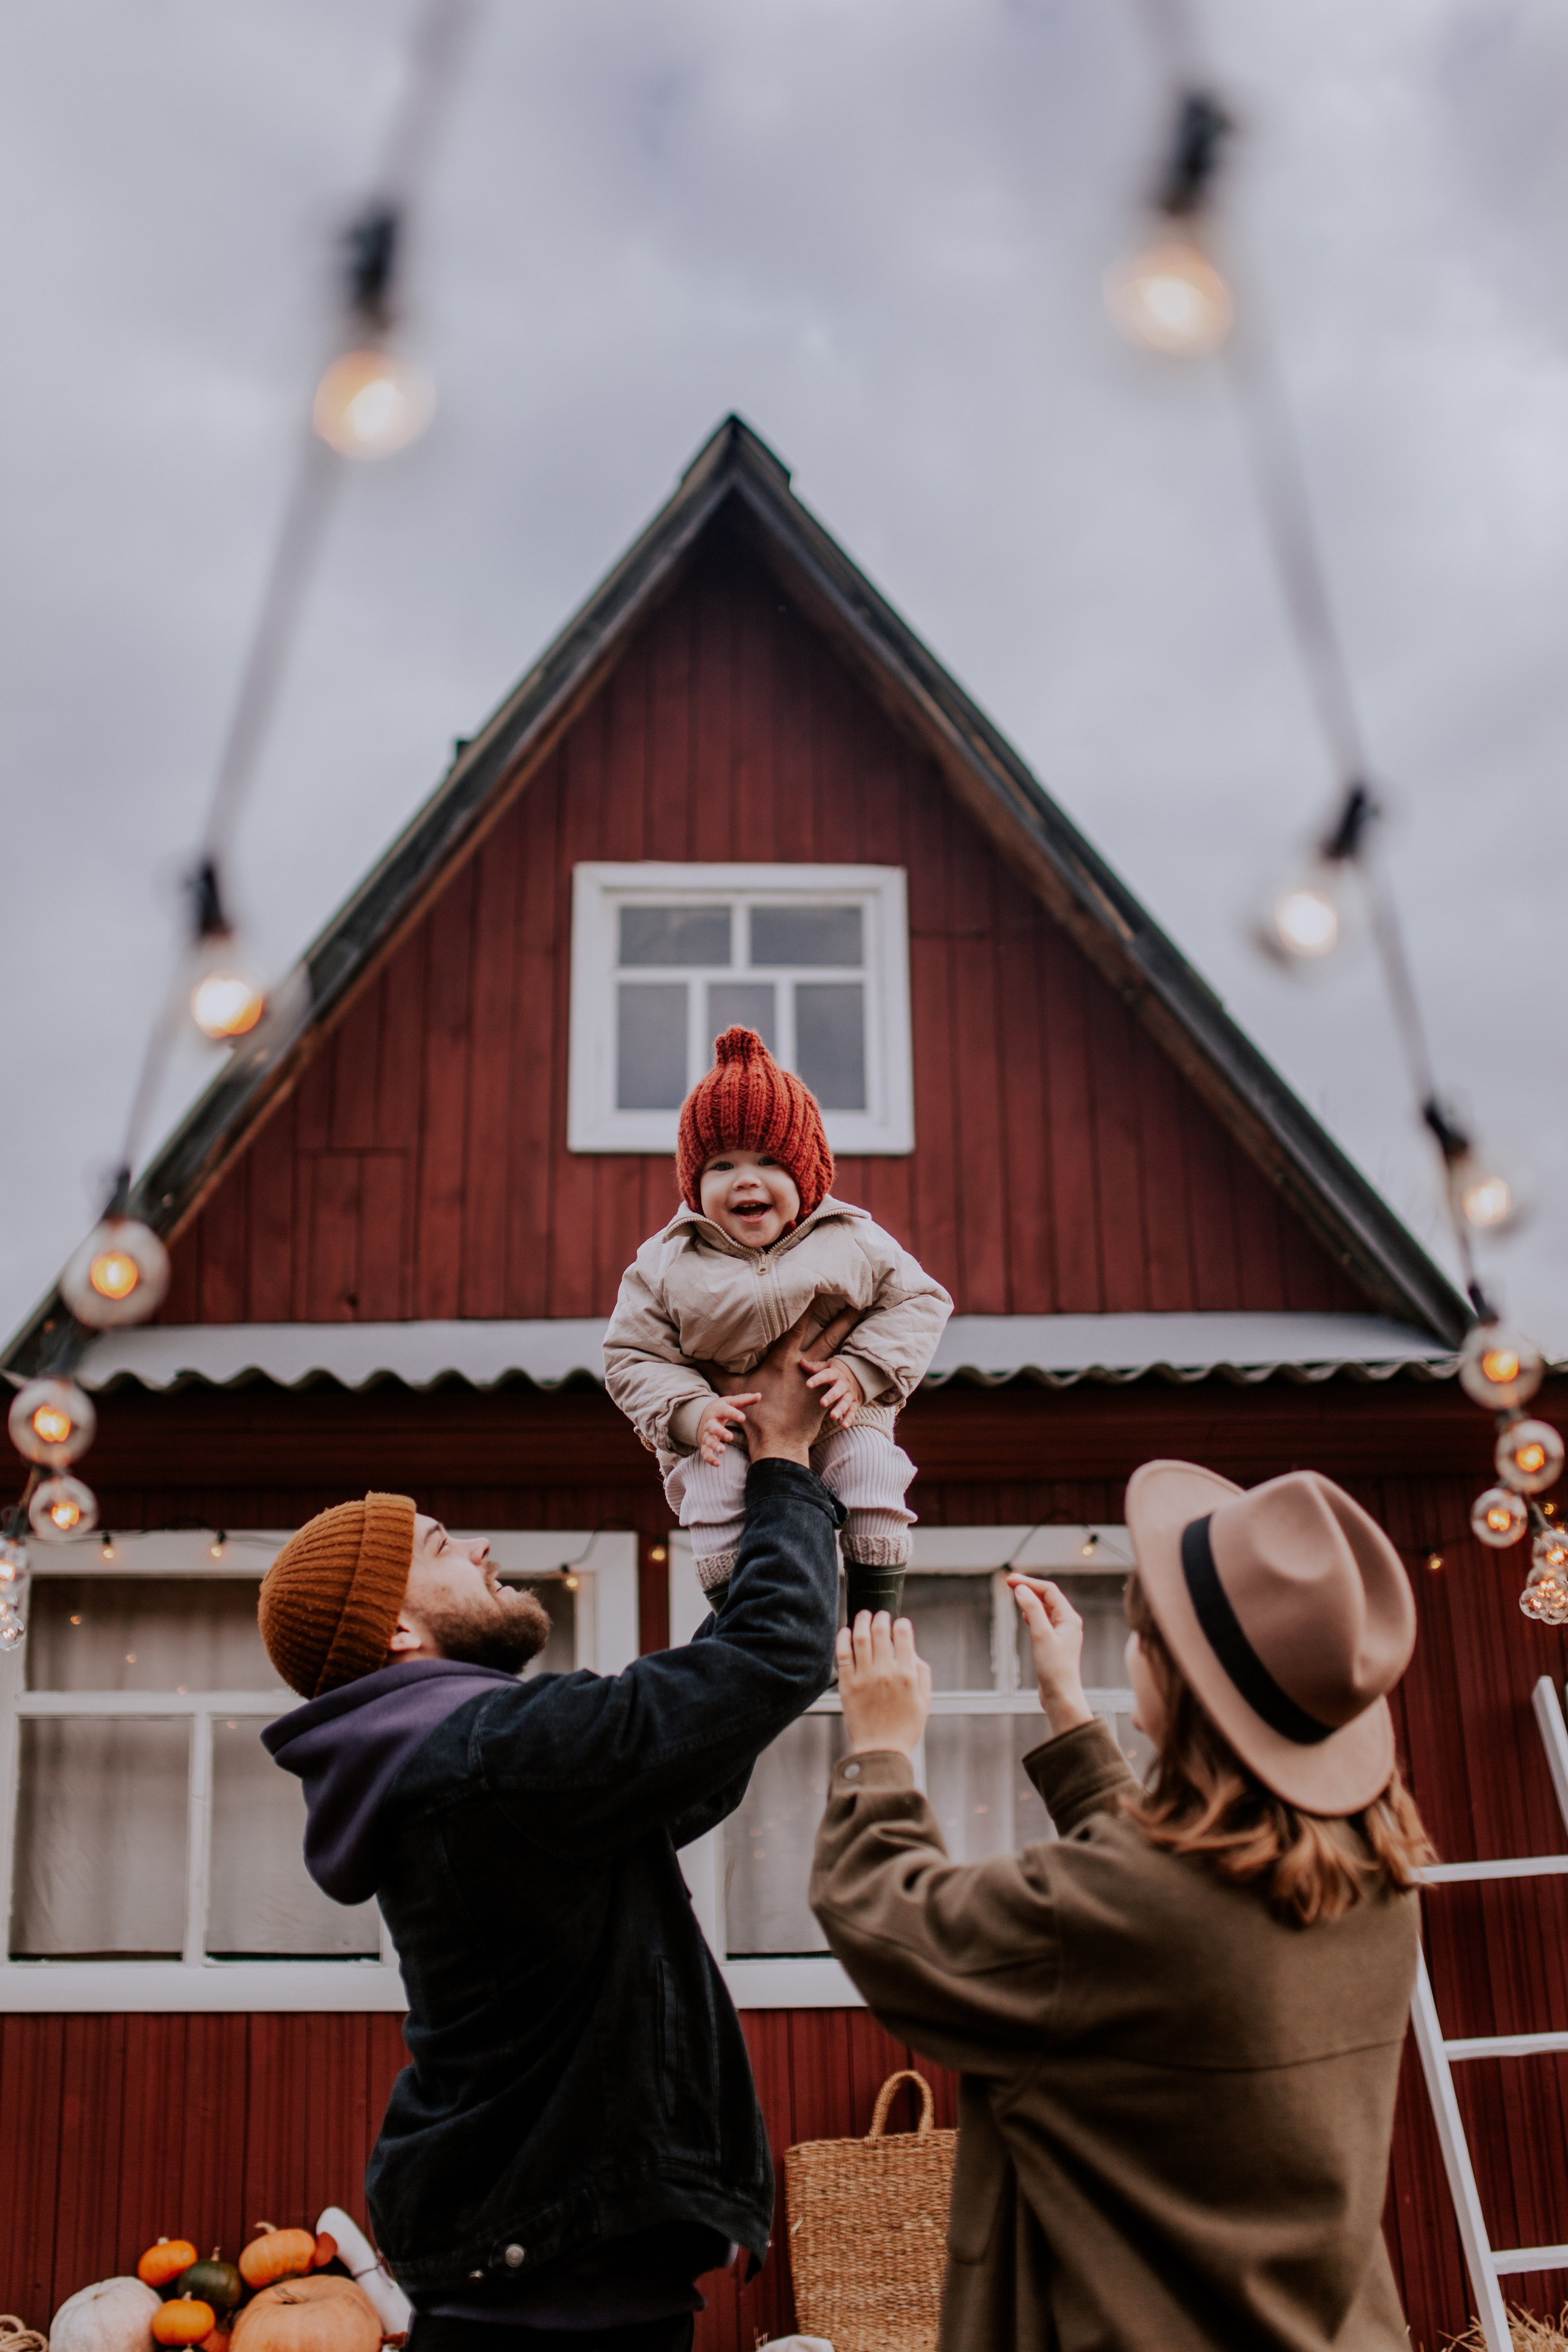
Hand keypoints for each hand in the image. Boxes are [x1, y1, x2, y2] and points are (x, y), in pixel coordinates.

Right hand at [695, 1393, 758, 1465]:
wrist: (702, 1417)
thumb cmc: (721, 1409)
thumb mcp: (730, 1402)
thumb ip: (744, 1400)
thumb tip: (759, 1395)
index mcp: (717, 1411)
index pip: (725, 1411)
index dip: (733, 1414)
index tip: (743, 1418)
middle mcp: (710, 1423)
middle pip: (713, 1427)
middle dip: (721, 1432)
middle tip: (730, 1437)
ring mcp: (706, 1435)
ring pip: (708, 1441)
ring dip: (714, 1446)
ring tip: (722, 1450)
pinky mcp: (705, 1445)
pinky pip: (705, 1453)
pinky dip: (709, 1458)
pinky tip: (717, 1464)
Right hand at [715, 1300, 860, 1465]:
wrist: (779, 1443)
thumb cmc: (756, 1416)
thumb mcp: (733, 1389)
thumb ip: (715, 1370)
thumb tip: (693, 1356)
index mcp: (783, 1360)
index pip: (796, 1326)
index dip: (807, 1305)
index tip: (817, 1287)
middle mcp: (804, 1366)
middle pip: (828, 1336)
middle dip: (842, 1318)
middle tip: (857, 1301)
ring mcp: (817, 1381)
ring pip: (837, 1353)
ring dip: (848, 1339)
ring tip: (861, 1325)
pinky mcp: (825, 1395)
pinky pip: (840, 1376)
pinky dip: (848, 1365)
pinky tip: (860, 1357)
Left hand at [805, 1356, 864, 1427]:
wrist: (861, 1374)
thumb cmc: (838, 1371)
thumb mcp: (829, 1365)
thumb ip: (816, 1366)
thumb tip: (801, 1362)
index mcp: (836, 1373)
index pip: (826, 1375)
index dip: (817, 1379)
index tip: (808, 1385)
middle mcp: (844, 1384)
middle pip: (838, 1390)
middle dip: (831, 1396)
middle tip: (822, 1403)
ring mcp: (850, 1394)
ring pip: (846, 1402)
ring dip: (840, 1409)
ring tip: (833, 1417)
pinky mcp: (855, 1403)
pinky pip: (853, 1411)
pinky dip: (849, 1418)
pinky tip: (843, 1425)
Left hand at [837, 1610, 931, 1758]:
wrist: (881, 1750)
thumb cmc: (905, 1727)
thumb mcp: (925, 1700)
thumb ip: (921, 1671)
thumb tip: (911, 1650)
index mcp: (906, 1674)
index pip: (903, 1634)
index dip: (902, 1624)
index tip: (900, 1623)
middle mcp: (885, 1672)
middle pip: (880, 1631)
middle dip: (881, 1617)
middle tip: (881, 1615)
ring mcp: (864, 1677)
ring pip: (860, 1637)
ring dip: (862, 1621)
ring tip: (864, 1615)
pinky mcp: (847, 1685)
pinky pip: (842, 1654)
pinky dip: (843, 1638)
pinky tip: (846, 1631)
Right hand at [1007, 1576, 1093, 1736]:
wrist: (1061, 1696)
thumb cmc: (1054, 1668)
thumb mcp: (1040, 1635)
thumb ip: (1032, 1610)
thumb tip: (1022, 1589)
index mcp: (1069, 1618)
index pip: (1049, 1590)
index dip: (1029, 1582)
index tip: (1010, 1580)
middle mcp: (1068, 1623)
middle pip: (1048, 1597)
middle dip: (1030, 1588)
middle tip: (1009, 1583)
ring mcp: (1062, 1634)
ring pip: (1046, 1609)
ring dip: (1031, 1600)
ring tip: (1016, 1595)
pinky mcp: (1055, 1644)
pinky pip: (1045, 1621)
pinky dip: (1033, 1614)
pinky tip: (1025, 1616)